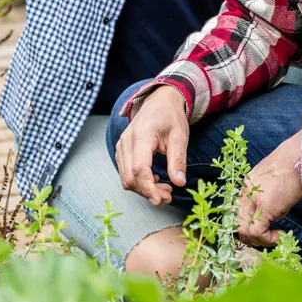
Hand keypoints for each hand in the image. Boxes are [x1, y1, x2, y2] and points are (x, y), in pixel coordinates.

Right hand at [115, 85, 190, 205]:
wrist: (159, 101)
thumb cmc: (170, 117)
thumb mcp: (180, 136)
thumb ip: (178, 160)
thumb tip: (179, 182)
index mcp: (142, 136)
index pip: (140, 169)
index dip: (148, 188)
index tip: (160, 200)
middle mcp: (127, 141)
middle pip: (130, 177)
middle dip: (148, 191)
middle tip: (168, 195)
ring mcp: (121, 146)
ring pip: (126, 178)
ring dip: (144, 188)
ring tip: (165, 189)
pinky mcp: (122, 150)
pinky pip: (125, 172)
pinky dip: (139, 181)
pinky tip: (155, 179)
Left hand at [235, 132, 301, 246]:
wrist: (301, 158)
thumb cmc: (293, 166)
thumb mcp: (273, 180)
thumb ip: (266, 196)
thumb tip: (273, 213)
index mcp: (246, 185)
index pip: (237, 212)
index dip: (247, 225)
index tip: (262, 230)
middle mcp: (245, 192)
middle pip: (238, 223)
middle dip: (252, 235)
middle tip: (268, 237)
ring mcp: (252, 200)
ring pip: (244, 230)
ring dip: (260, 239)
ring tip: (275, 236)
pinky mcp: (264, 207)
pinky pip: (257, 232)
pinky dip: (268, 239)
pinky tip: (280, 235)